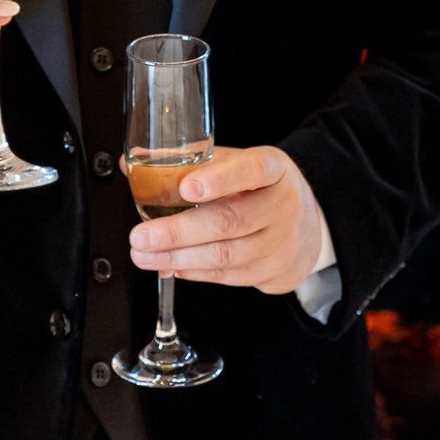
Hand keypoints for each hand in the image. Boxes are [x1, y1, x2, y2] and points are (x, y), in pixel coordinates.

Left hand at [127, 144, 327, 293]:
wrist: (308, 224)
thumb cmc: (261, 189)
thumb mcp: (236, 164)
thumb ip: (188, 162)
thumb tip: (131, 163)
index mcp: (274, 168)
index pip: (251, 169)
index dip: (220, 179)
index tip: (187, 186)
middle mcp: (282, 205)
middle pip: (229, 221)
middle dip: (179, 231)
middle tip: (142, 236)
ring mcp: (281, 243)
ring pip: (225, 256)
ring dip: (178, 258)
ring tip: (145, 255)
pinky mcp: (276, 273)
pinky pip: (228, 277)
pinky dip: (195, 272)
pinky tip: (172, 266)